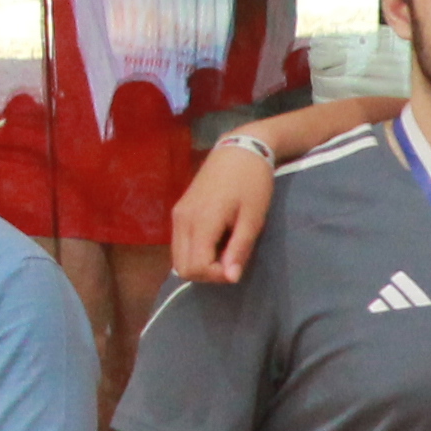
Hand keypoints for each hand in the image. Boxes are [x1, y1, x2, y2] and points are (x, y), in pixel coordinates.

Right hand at [172, 141, 276, 280]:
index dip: (217, 276)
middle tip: (232, 262)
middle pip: (182, 267)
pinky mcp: (179, 211)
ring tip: (227, 252)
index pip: (196, 267)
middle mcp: (182, 220)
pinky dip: (196, 252)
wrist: (238, 152)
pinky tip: (218, 242)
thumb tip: (231, 278)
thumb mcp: (253, 219)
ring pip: (178, 257)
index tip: (238, 266)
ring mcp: (178, 215)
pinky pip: (180, 244)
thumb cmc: (252, 184)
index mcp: (200, 222)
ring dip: (201, 264)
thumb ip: (239, 249)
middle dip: (207, 274)